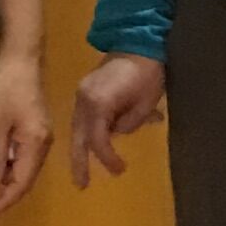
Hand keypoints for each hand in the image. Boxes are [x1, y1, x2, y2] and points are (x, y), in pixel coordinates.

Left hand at [0, 52, 50, 216]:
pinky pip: (26, 157)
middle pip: (28, 178)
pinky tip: (0, 170)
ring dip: (10, 182)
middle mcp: (44, 144)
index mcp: (36, 144)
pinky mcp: (37, 129)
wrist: (21, 62)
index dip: (6, 200)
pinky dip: (13, 168)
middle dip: (9, 194)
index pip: (22, 182)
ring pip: (27, 169)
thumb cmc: (6, 90)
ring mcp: (43, 136)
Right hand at [64, 54, 166, 185]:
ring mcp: (82, 94)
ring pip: (78, 128)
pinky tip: (93, 146)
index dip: (107, 158)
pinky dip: (86, 133)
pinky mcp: (86, 90)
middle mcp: (83, 100)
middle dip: (79, 161)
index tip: (120, 170)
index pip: (97, 140)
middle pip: (79, 137)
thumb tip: (116, 134)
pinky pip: (83, 118)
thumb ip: (128, 125)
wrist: (138, 41)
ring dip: (81, 149)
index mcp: (98, 103)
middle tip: (81, 185)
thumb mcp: (145, 104)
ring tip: (82, 171)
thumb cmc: (147, 74)